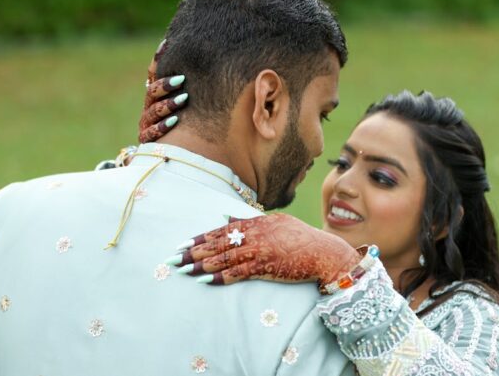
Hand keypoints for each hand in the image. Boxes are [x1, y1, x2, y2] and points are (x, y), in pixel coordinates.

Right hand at [138, 39, 188, 143]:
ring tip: (183, 99)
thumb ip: (190, 81)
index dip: (157, 59)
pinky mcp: (147, 140)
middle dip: (165, 85)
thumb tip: (193, 54)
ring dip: (167, 104)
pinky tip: (174, 121)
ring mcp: (147, 123)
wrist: (171, 151)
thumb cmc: (185, 120)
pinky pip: (151, 134)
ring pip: (153, 112)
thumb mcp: (185, 99)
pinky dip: (162, 127)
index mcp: (156, 94)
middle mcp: (149, 107)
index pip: (153, 73)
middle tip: (181, 79)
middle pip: (152, 93)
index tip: (166, 46)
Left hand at [167, 214, 361, 286]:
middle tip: (175, 258)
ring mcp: (260, 252)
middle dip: (194, 251)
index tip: (184, 243)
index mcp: (257, 223)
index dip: (202, 237)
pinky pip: (237, 273)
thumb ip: (252, 221)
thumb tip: (228, 217)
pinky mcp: (265, 268)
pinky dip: (220, 277)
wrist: (323, 252)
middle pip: (219, 243)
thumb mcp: (277, 222)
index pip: (223, 229)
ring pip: (224, 258)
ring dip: (202, 265)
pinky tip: (205, 281)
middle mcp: (255, 235)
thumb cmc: (302, 238)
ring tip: (184, 270)